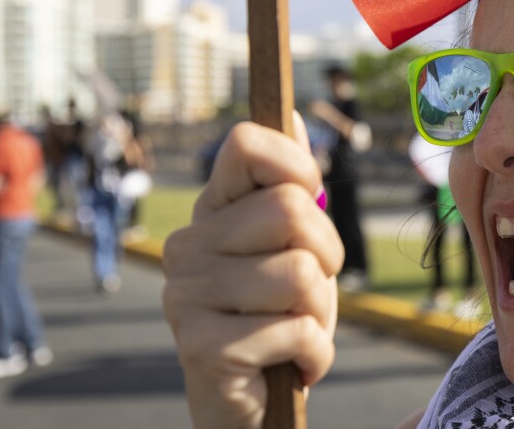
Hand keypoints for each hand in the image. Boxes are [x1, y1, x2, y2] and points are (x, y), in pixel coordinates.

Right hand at [162, 116, 343, 428]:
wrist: (246, 407)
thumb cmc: (274, 316)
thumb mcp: (292, 246)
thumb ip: (291, 186)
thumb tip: (292, 114)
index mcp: (210, 211)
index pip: (245, 143)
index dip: (296, 164)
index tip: (309, 198)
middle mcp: (187, 245)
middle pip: (292, 209)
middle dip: (327, 255)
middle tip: (311, 290)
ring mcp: (186, 296)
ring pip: (301, 273)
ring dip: (322, 312)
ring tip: (297, 330)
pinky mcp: (203, 347)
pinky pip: (298, 329)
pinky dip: (315, 353)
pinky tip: (294, 364)